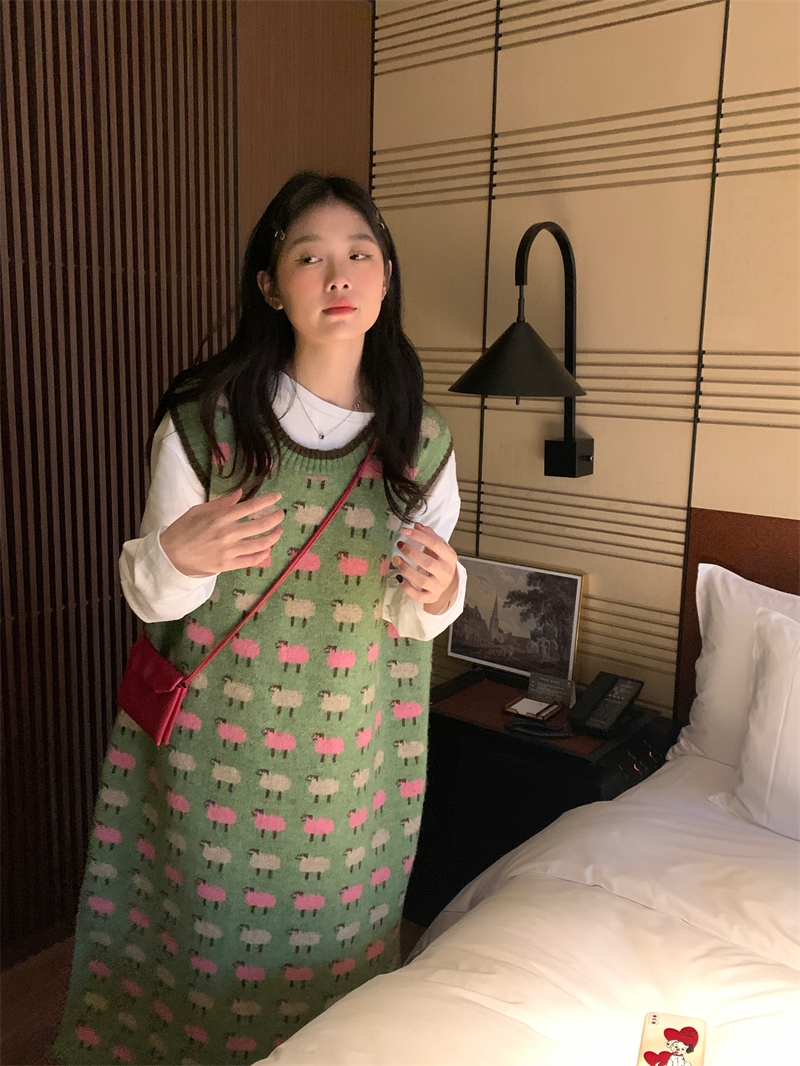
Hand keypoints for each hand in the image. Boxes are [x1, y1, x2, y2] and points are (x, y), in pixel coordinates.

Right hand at [160, 490, 284, 576]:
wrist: (170, 556)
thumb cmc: (183, 530)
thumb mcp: (199, 511)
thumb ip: (221, 503)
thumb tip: (240, 494)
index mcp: (220, 517)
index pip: (250, 506)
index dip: (267, 501)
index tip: (277, 497)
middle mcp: (227, 534)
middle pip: (261, 525)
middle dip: (276, 518)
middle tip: (281, 514)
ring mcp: (229, 551)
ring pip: (261, 544)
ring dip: (274, 536)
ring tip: (278, 531)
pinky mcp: (228, 565)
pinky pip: (252, 560)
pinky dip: (264, 554)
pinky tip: (268, 548)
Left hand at [392, 522, 458, 614]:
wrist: (448, 583)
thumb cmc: (441, 562)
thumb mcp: (440, 547)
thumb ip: (429, 536)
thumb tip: (416, 525)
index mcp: (449, 557)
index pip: (435, 544)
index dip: (419, 537)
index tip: (405, 531)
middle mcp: (445, 572)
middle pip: (428, 563)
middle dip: (412, 553)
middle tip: (400, 545)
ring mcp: (439, 586)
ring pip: (422, 580)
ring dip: (406, 569)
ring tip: (396, 560)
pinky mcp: (431, 597)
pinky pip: (418, 596)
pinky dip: (407, 588)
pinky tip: (399, 578)